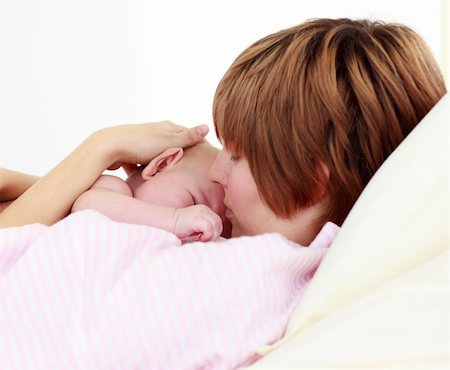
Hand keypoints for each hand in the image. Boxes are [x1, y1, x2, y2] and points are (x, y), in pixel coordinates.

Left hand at [91, 120, 208, 170]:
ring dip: (161, 165)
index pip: (188, 134)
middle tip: (183, 170)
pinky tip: (147, 177)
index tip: (204, 156)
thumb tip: (207, 126)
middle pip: (173, 146)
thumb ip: (188, 137)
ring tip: (164, 175)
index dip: (197, 145)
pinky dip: (146, 170)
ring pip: (158, 156)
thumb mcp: (169, 141)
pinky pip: (144, 163)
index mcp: (167, 127)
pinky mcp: (131, 152)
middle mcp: (155, 131)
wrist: (108, 148)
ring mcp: (143, 141)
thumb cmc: (141, 144)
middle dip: (177, 158)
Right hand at [173, 205, 222, 241]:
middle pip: (218, 223)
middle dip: (214, 234)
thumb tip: (216, 237)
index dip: (215, 231)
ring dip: (211, 236)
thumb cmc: (181, 229)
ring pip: (216, 226)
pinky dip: (207, 235)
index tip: (206, 237)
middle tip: (205, 239)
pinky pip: (209, 228)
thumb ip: (207, 228)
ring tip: (202, 239)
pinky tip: (199, 238)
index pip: (218, 221)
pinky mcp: (197, 218)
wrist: (168, 223)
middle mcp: (204, 209)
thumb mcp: (197, 226)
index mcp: (205, 210)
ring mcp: (201, 212)